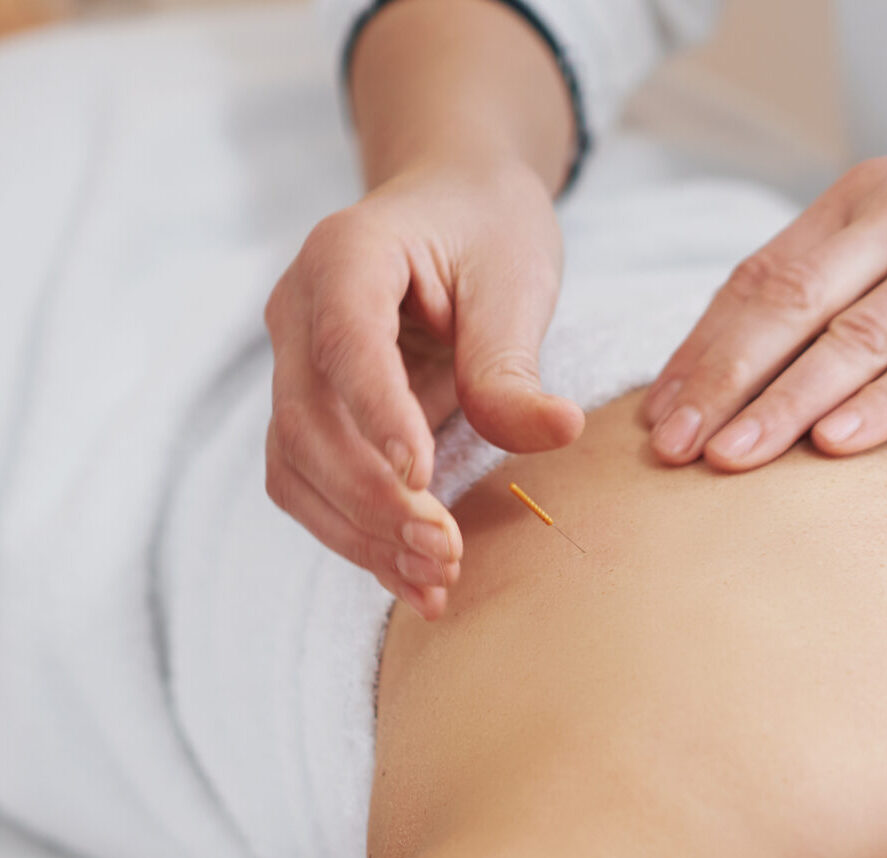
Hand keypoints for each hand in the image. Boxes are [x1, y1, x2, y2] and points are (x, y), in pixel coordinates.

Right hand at [264, 156, 582, 617]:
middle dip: (374, 500)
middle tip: (446, 552)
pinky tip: (415, 581)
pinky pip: (313, 489)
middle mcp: (299, 312)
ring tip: (435, 580)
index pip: (345, 344)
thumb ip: (514, 361)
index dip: (378, 415)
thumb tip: (556, 429)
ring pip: (296, 469)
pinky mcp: (312, 416)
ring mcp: (295, 368)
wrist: (455, 212)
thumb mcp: (516, 279)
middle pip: (307, 423)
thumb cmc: (487, 233)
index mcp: (345, 257)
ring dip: (360, 535)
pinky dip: (358, 540)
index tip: (423, 479)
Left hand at [642, 114, 886, 471]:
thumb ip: (850, 268)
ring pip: (853, 339)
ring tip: (730, 460)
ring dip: (784, 403)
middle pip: (787, 307)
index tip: (655, 412)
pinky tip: (837, 444)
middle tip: (668, 449)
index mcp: (863, 199)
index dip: (701, 349)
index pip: (759, 278)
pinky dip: (885, 404)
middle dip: (720, 382)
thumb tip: (763, 348)